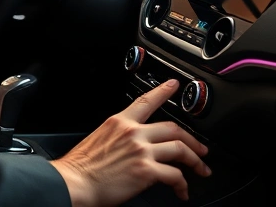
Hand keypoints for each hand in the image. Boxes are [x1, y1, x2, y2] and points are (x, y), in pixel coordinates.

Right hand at [50, 80, 210, 206]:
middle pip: (174, 128)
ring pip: (180, 149)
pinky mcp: (146, 171)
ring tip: (201, 169)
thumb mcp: (98, 139)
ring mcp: (141, 151)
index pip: (145, 101)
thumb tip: (132, 146)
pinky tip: (182, 191)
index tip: (174, 85)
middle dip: (193, 140)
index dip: (163, 91)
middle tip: (201, 149)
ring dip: (195, 161)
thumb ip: (119, 137)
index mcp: (119, 122)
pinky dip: (183, 185)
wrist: (75, 183)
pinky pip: (175, 175)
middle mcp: (133, 132)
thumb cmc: (81, 166)